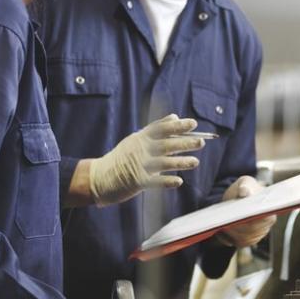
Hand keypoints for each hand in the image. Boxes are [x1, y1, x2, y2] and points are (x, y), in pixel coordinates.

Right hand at [88, 114, 202, 205]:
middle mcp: (140, 150)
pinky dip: (167, 181)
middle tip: (201, 142)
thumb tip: (175, 116)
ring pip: (164, 162)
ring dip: (181, 162)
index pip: (161, 129)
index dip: (178, 126)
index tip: (192, 123)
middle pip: (166, 144)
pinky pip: (154, 182)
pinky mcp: (136, 182)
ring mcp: (138, 165)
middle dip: (184, 143)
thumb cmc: (121, 158)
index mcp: (141, 138)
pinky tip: (179, 181)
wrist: (98, 177)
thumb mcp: (135, 140)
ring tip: (195, 162)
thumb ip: (155, 130)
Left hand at [219, 176, 276, 247]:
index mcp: (268, 211)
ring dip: (231, 235)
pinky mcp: (247, 240)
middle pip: (251, 232)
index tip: (236, 217)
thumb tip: (244, 192)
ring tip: (220, 226)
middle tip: (223, 223)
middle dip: (236, 228)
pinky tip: (220, 231)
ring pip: (243, 240)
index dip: (249, 220)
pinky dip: (227, 239)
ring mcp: (256, 235)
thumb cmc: (244, 189)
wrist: (238, 198)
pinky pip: (236, 243)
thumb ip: (245, 186)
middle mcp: (265, 226)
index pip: (262, 220)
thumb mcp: (245, 182)